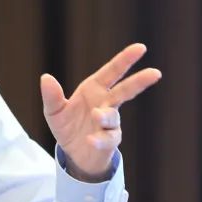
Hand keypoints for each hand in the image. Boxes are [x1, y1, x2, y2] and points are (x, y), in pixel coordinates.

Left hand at [40, 43, 161, 180]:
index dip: (125, 59)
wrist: (74, 154)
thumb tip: (45, 77)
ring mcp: (110, 122)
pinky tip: (91, 140)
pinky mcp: (110, 141)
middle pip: (126, 90)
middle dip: (139, 81)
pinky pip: (107, 138)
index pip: (112, 72)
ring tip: (96, 116)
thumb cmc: (67, 126)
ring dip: (105, 115)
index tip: (141, 48)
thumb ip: (52, 96)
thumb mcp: (54, 111)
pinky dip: (99, 139)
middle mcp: (106, 103)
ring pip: (112, 116)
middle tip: (155, 73)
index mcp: (94, 89)